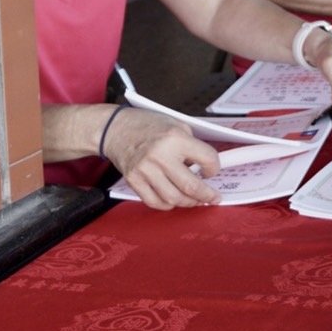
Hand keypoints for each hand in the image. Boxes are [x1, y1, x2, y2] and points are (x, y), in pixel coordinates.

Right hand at [102, 107, 221, 209]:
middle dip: (207, 195)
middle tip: (213, 197)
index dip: (215, 168)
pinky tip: (174, 200)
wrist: (116, 128)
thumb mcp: (178, 125)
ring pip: (173, 198)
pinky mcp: (133, 180)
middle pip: (191, 186)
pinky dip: (167, 205)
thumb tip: (205, 165)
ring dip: (188, 203)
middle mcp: (160, 156)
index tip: (213, 171)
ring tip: (196, 200)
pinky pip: (153, 201)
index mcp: (176, 139)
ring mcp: (145, 170)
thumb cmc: (148, 125)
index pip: (207, 159)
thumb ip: (192, 145)